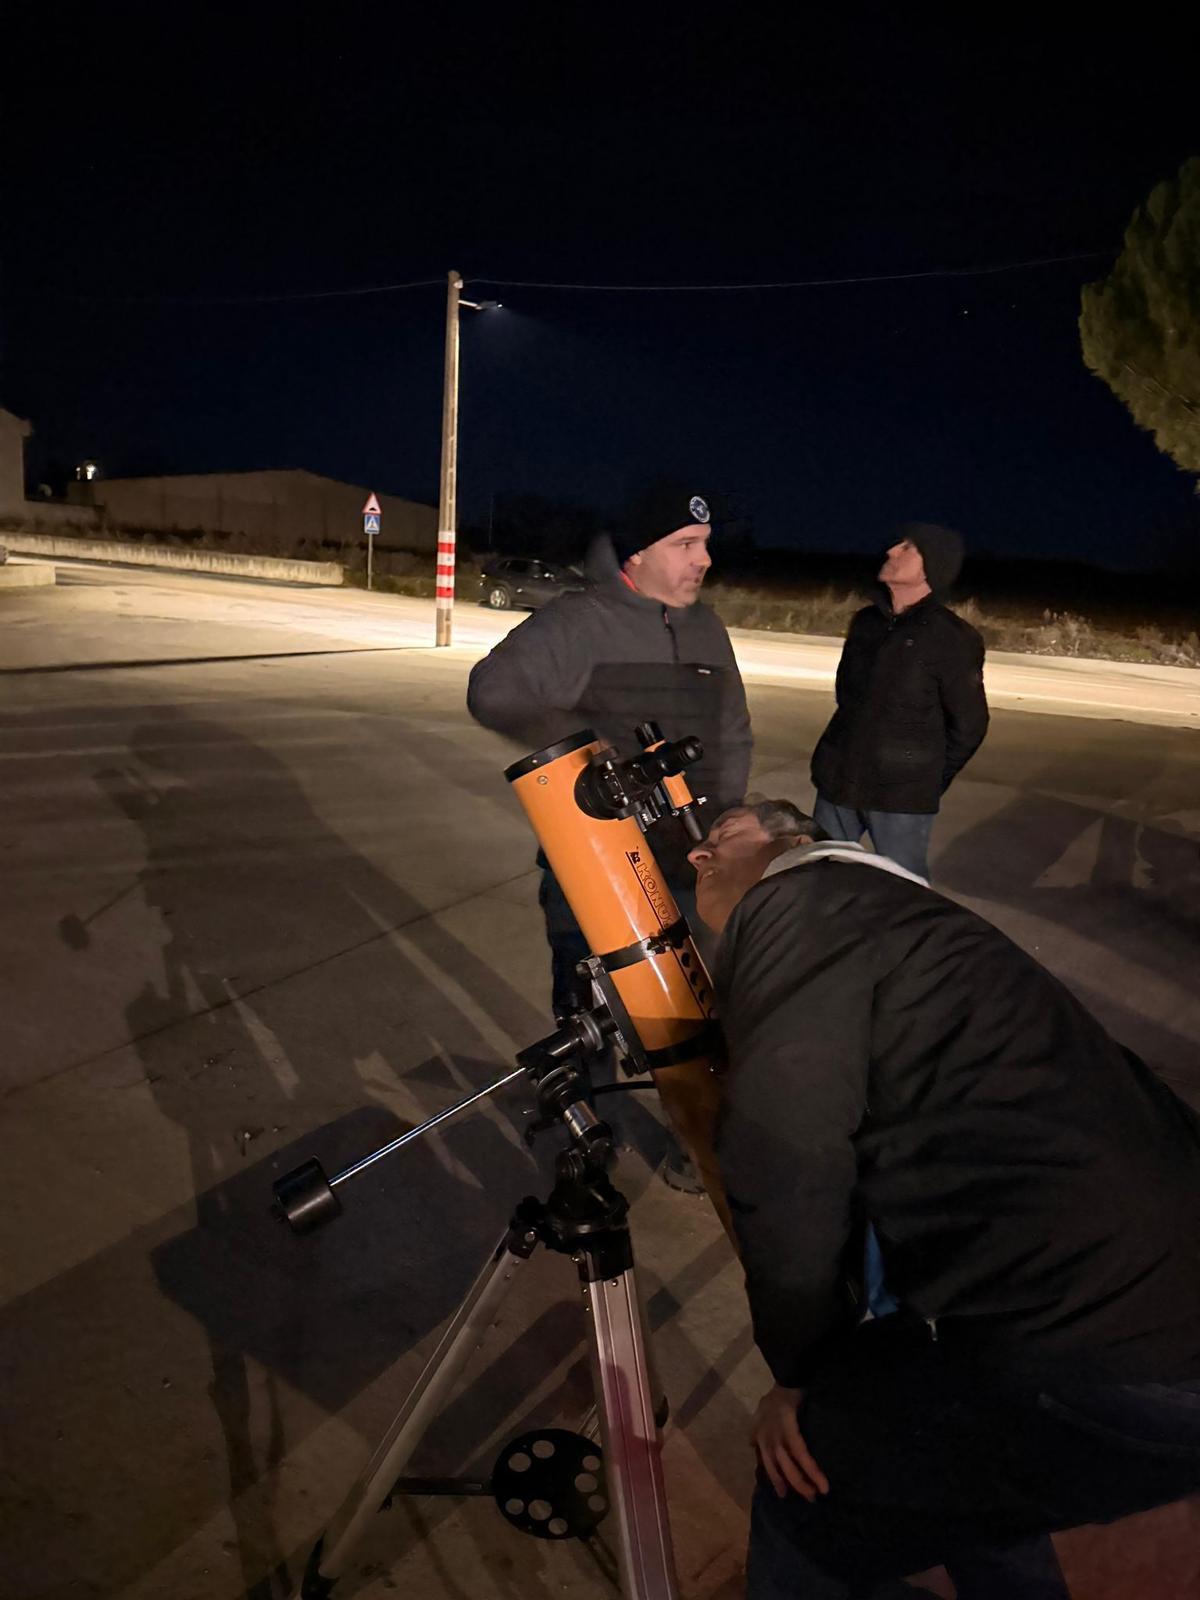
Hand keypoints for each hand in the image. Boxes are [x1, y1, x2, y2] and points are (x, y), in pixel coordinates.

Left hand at [751, 1384, 829, 1501]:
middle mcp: (764, 1439)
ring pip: (788, 1467)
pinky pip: (801, 1455)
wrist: (787, 1377)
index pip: (765, 1462)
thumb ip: (757, 1428)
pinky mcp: (789, 1431)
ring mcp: (775, 1436)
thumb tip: (752, 1443)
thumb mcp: (761, 1412)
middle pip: (776, 1469)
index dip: (775, 1478)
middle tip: (807, 1497)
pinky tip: (822, 1483)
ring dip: (802, 1483)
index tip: (783, 1493)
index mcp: (759, 1436)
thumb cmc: (777, 1394)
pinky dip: (812, 1471)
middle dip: (791, 1485)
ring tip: (816, 1495)